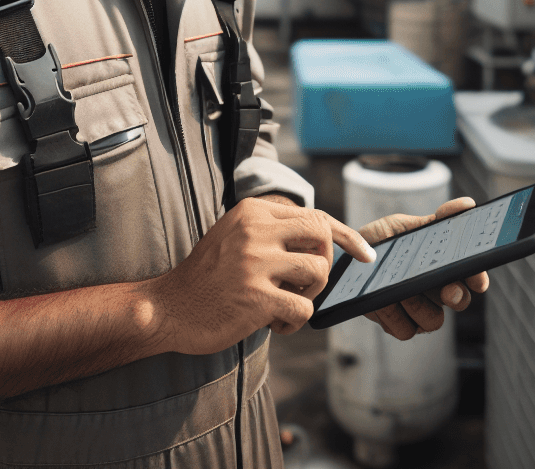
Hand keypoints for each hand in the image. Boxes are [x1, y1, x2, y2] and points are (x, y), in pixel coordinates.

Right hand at [144, 197, 374, 354]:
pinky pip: (304, 308)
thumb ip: (272, 231)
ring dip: (308, 295)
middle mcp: (255, 230)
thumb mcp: (235, 237)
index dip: (347, 236)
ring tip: (281, 305)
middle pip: (323, 236)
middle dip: (324, 265)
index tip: (365, 254)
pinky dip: (294, 321)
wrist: (168, 309)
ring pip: (318, 271)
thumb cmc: (207, 278)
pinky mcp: (256, 296)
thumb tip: (325, 237)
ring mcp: (255, 262)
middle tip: (304, 286)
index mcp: (252, 212)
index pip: (315, 216)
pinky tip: (271, 323)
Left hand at [358, 197, 489, 340]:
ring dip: (419, 306)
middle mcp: (436, 292)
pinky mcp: (397, 325)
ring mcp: (418, 311)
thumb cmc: (384, 240)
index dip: (478, 279)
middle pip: (459, 302)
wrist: (347, 256)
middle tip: (449, 290)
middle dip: (457, 297)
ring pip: (433, 321)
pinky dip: (394, 316)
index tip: (476, 278)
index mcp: (445, 268)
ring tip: (403, 290)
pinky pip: (405, 330)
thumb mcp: (407, 225)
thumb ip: (437, 218)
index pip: (472, 278)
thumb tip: (467, 204)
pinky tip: (383, 301)